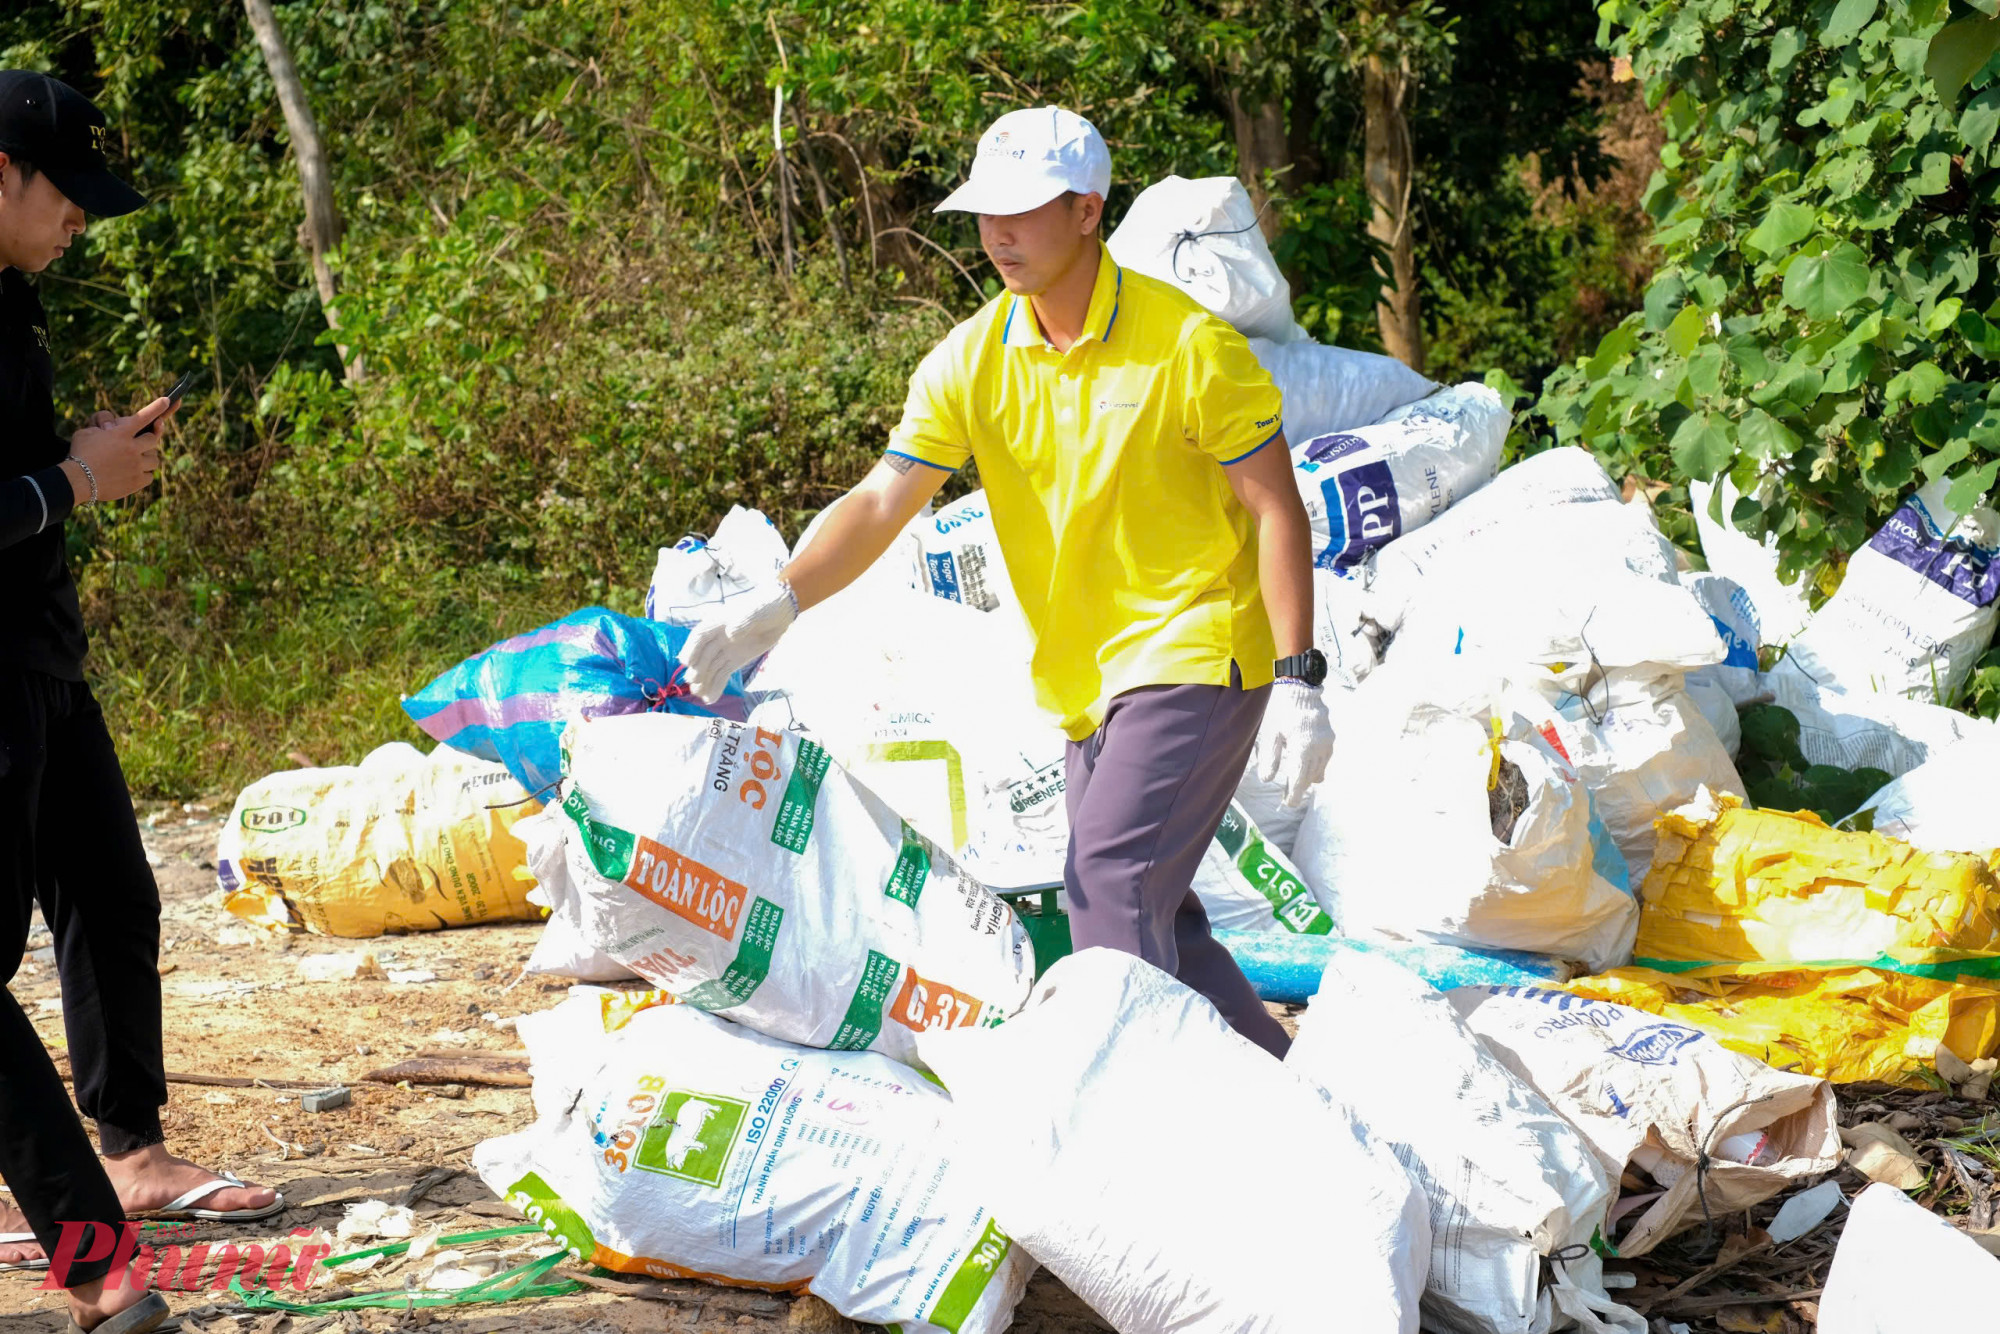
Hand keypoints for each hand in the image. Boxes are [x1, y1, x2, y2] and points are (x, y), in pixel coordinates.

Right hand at [65, 397, 175, 503]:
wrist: (78, 481)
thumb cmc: (80, 454)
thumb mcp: (86, 431)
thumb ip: (101, 425)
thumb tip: (113, 427)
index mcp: (121, 433)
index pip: (143, 417)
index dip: (157, 408)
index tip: (167, 400)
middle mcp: (133, 448)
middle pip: (153, 439)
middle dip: (146, 439)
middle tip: (137, 443)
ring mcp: (137, 466)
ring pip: (154, 459)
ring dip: (146, 457)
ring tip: (133, 459)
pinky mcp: (138, 481)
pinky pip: (150, 476)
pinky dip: (143, 474)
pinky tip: (132, 473)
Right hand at [681, 580, 798, 704]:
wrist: (779, 612)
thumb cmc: (765, 607)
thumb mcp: (755, 612)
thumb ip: (743, 622)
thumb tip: (731, 634)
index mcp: (717, 622)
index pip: (700, 636)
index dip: (692, 648)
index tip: (686, 662)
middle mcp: (716, 637)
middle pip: (703, 655)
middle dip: (697, 670)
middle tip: (693, 684)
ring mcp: (725, 650)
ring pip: (711, 668)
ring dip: (704, 682)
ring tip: (699, 695)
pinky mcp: (734, 660)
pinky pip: (723, 674)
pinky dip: (716, 686)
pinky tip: (711, 699)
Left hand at [1253, 679, 1333, 808]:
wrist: (1299, 687)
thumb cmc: (1279, 709)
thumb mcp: (1269, 733)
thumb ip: (1270, 757)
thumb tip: (1267, 780)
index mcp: (1303, 748)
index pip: (1300, 780)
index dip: (1294, 794)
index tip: (1288, 803)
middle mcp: (1319, 748)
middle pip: (1311, 777)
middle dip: (1299, 787)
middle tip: (1287, 795)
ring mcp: (1327, 742)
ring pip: (1320, 769)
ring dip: (1308, 777)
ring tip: (1295, 780)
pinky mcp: (1330, 737)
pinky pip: (1325, 759)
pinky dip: (1316, 765)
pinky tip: (1305, 765)